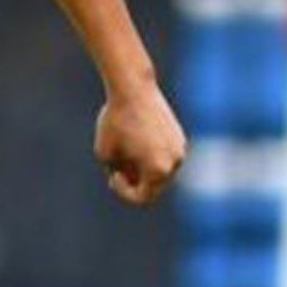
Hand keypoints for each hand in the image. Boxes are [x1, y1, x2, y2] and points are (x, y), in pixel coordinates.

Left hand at [94, 80, 186, 205]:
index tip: (112, 175)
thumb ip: (117, 173)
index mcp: (158, 170)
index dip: (124, 192)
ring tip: (125, 149)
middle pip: (154, 186)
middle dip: (136, 182)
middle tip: (117, 167)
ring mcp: (181, 149)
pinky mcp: (180, 137)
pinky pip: (165, 156)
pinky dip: (152, 155)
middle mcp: (175, 162)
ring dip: (144, 168)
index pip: (143, 198)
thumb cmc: (115, 121)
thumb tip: (130, 179)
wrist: (132, 89)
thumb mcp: (105, 154)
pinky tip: (136, 139)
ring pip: (161, 171)